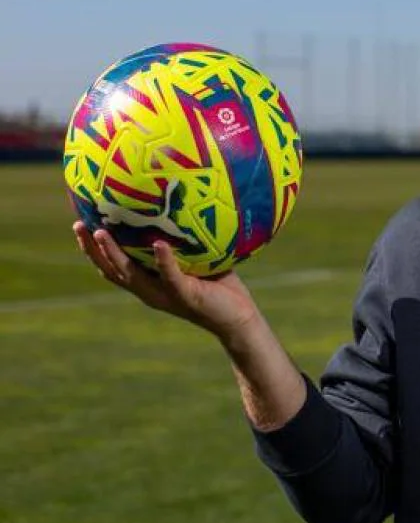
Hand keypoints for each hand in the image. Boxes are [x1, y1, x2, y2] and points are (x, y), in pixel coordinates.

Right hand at [72, 221, 260, 339]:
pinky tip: (159, 243)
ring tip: (101, 232)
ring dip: (114, 253)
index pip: (112, 266)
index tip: (80, 225)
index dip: (93, 249)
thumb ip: (182, 241)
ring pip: (131, 275)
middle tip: (78, 225)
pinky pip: (171, 276)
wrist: (238, 317)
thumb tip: (178, 205)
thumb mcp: (194, 260)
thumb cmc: (218, 286)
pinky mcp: (186, 296)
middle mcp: (150, 291)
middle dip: (92, 249)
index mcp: (148, 283)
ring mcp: (165, 295)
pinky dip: (163, 260)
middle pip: (111, 270)